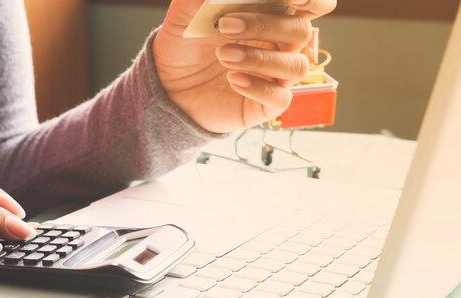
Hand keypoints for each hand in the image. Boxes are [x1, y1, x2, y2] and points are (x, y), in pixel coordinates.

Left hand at [153, 0, 336, 132]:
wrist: (168, 87)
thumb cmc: (184, 46)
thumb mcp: (183, 15)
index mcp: (270, 15)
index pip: (310, 4)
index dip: (312, 0)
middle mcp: (279, 44)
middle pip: (300, 30)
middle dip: (265, 25)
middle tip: (225, 26)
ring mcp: (275, 76)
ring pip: (295, 66)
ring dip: (259, 58)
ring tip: (222, 56)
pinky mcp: (266, 104)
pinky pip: (279, 97)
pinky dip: (257, 87)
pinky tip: (232, 79)